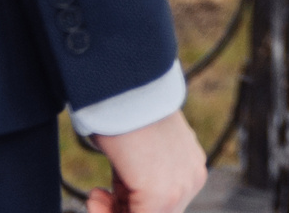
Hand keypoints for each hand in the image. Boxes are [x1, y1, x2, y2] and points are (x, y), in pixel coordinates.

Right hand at [84, 110, 206, 212]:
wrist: (126, 88)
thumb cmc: (125, 111)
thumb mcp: (141, 152)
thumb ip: (143, 179)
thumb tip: (124, 202)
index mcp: (192, 165)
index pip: (163, 205)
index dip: (128, 206)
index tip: (103, 194)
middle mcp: (193, 178)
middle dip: (121, 210)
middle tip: (97, 196)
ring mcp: (183, 188)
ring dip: (113, 211)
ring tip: (96, 196)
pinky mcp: (163, 195)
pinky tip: (95, 196)